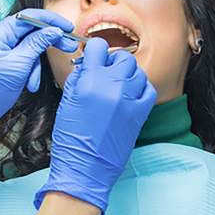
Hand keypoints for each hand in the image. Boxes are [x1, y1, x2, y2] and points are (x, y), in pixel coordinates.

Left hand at [0, 9, 78, 158]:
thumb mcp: (18, 67)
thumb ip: (37, 44)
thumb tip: (53, 30)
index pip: (26, 17)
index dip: (50, 21)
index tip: (67, 27)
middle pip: (26, 30)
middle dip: (45, 43)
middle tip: (67, 46)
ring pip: (24, 44)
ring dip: (33, 63)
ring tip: (32, 82)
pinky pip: (17, 52)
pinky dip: (25, 66)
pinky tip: (26, 81)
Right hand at [35, 37, 156, 213]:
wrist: (86, 168)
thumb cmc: (71, 137)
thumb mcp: (67, 101)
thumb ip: (79, 77)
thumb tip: (88, 63)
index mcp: (89, 81)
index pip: (98, 46)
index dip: (95, 50)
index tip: (94, 57)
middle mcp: (111, 86)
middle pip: (122, 57)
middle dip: (113, 61)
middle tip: (105, 72)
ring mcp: (129, 99)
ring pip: (137, 71)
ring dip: (127, 74)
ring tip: (117, 86)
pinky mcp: (140, 112)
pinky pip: (148, 89)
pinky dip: (140, 88)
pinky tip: (130, 95)